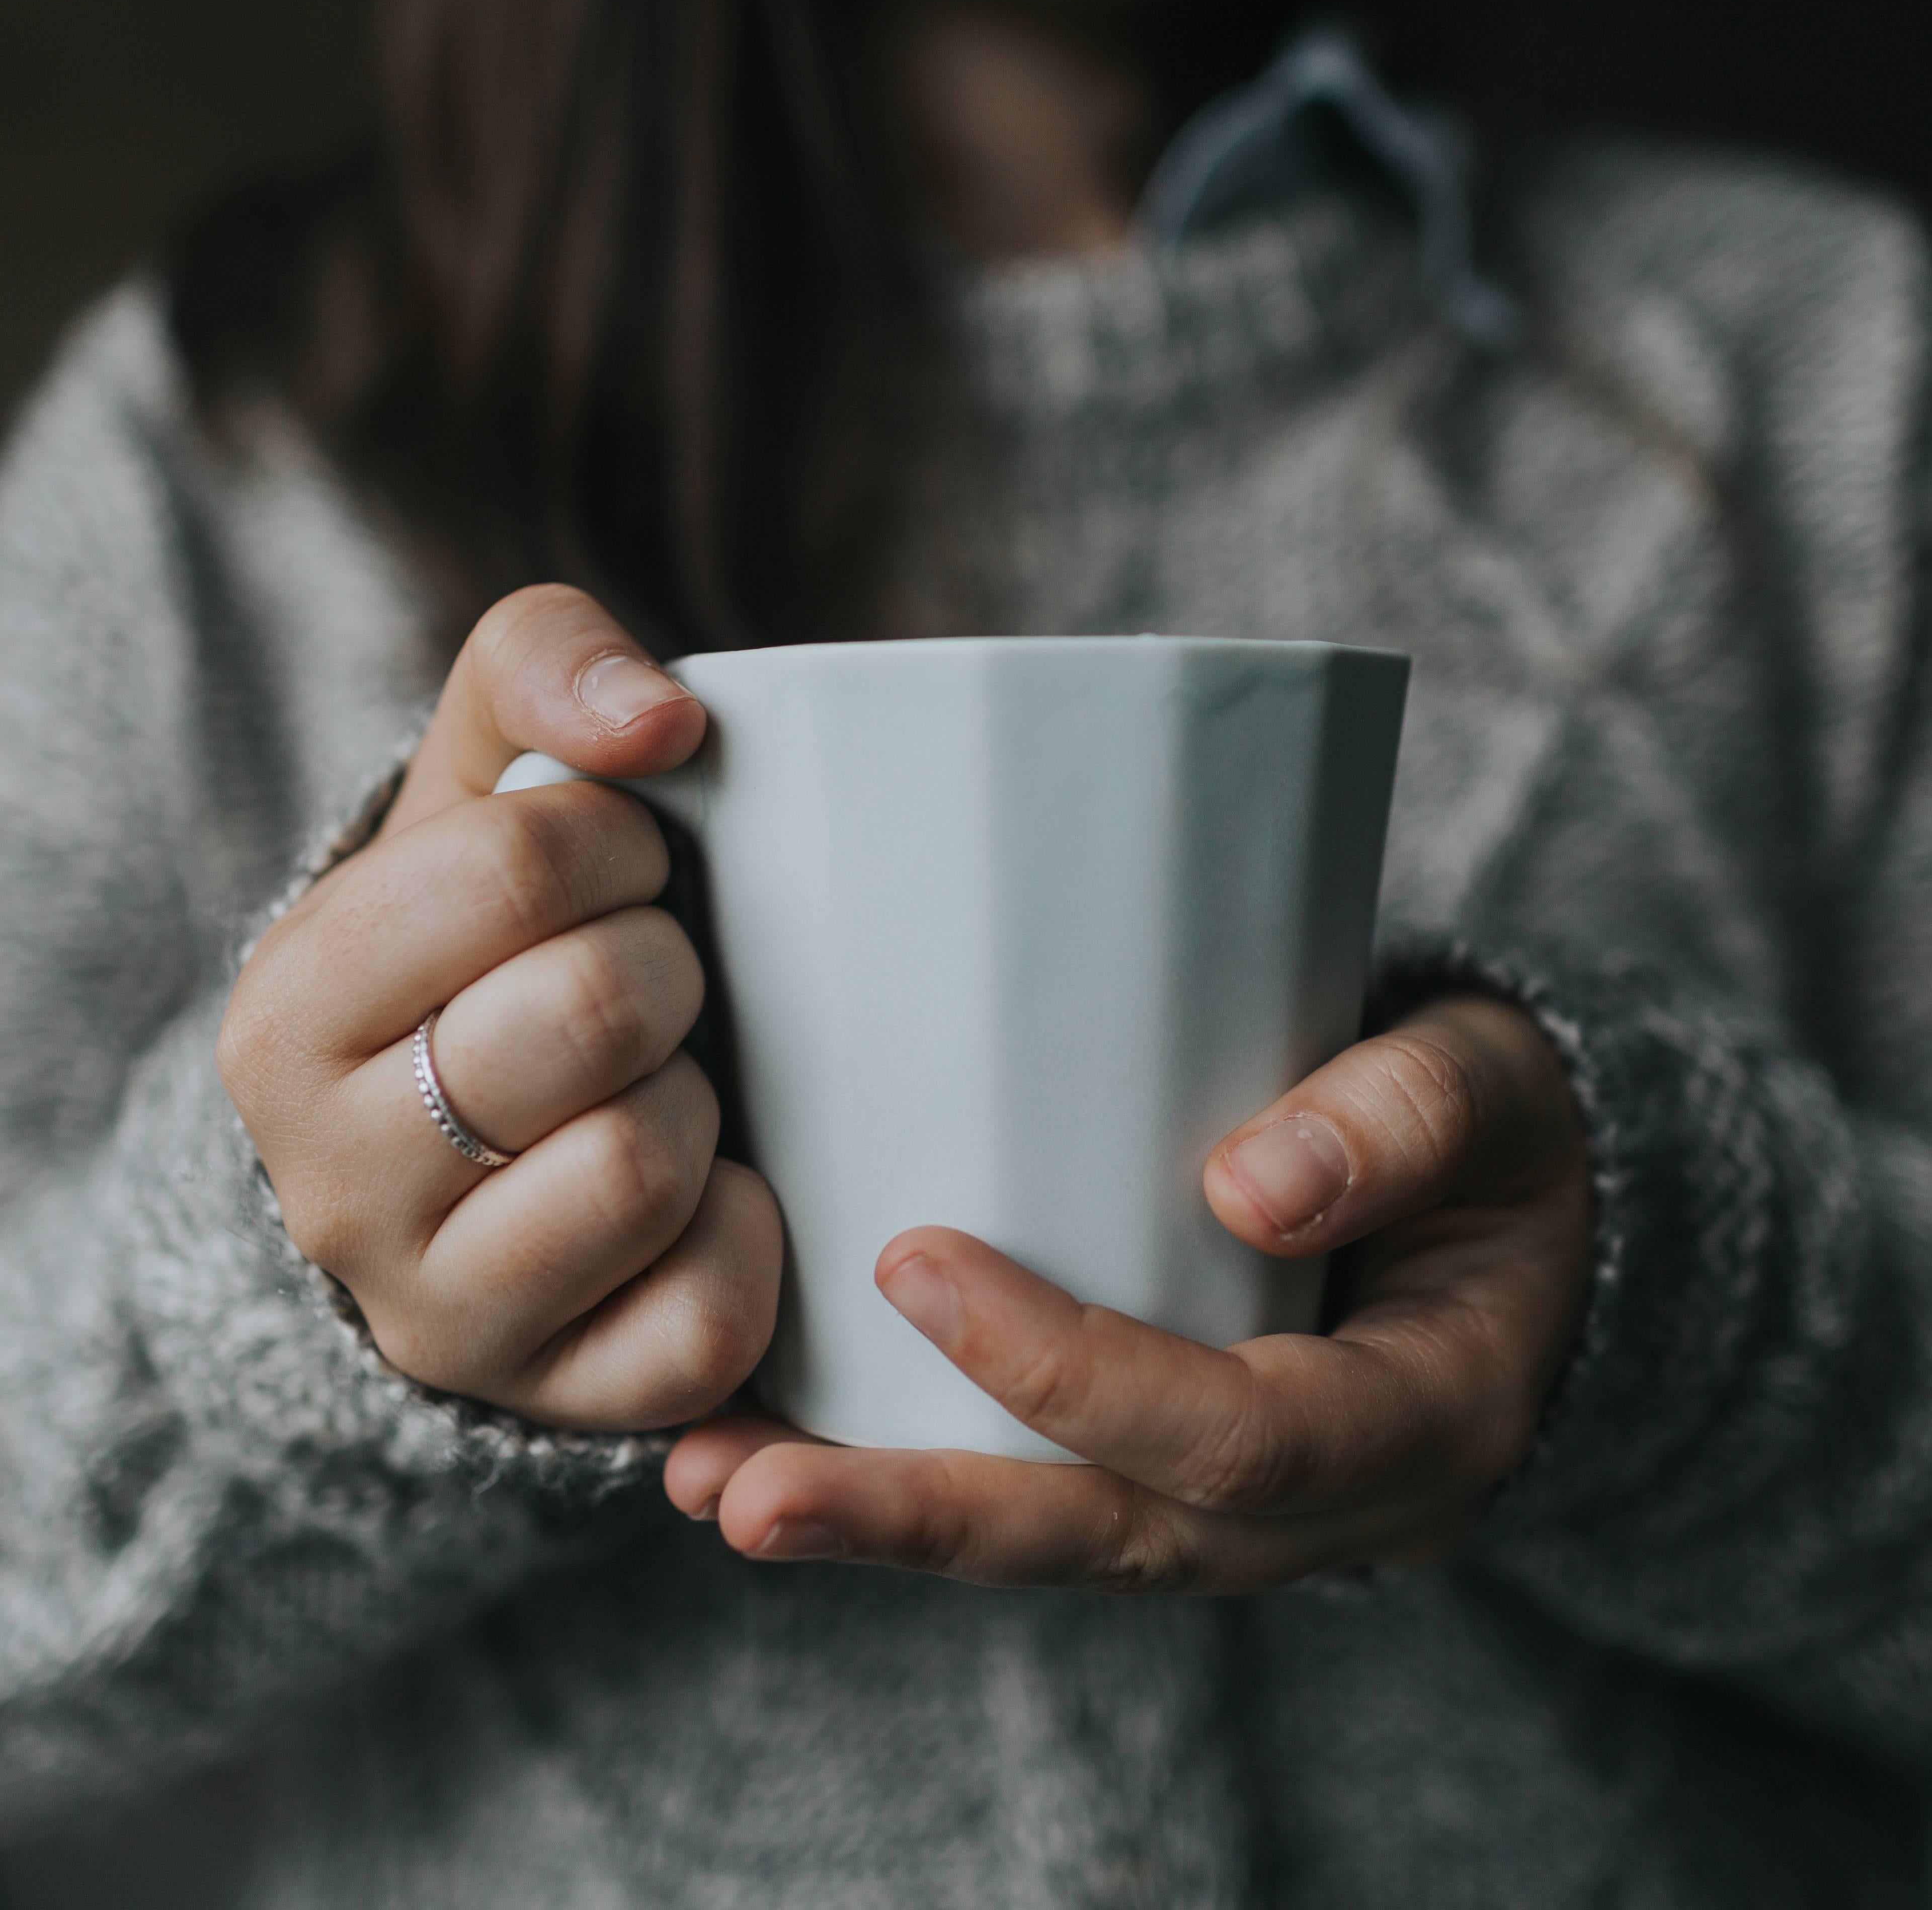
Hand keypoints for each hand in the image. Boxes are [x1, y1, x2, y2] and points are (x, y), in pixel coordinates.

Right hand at [221, 586, 781, 1429]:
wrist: (459, 1153)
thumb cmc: (490, 944)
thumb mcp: (475, 783)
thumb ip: (539, 667)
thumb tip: (662, 718)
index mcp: (295, 1003)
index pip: (516, 861)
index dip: (620, 845)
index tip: (623, 873)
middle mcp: (330, 1174)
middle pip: (593, 1011)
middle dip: (666, 968)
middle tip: (654, 979)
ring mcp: (436, 1309)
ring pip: (645, 1166)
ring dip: (699, 1101)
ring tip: (663, 1085)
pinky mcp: (552, 1398)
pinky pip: (706, 1319)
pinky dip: (746, 1236)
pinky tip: (710, 1192)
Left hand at [665, 996, 1591, 1588]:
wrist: (1521, 1212)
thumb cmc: (1497, 1136)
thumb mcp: (1488, 1092)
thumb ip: (1401, 1121)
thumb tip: (1253, 1183)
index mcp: (1421, 1417)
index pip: (1234, 1435)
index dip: (1075, 1372)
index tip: (916, 1263)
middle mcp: (1327, 1504)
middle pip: (1112, 1540)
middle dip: (922, 1514)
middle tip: (742, 1486)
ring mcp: (1245, 1512)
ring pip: (1058, 1546)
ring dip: (882, 1521)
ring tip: (712, 1484)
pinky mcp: (1177, 1477)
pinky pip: (1047, 1504)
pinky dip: (912, 1483)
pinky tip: (774, 1449)